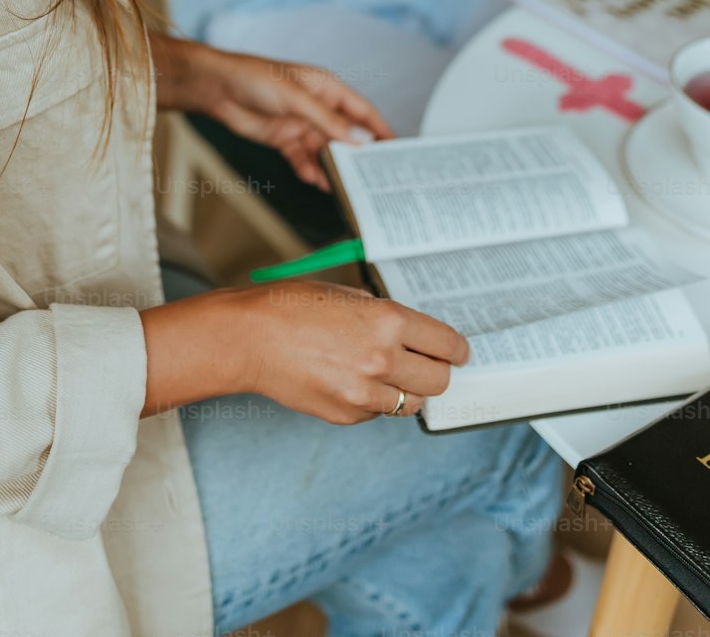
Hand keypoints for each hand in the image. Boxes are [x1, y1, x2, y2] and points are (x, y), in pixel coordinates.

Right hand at [138, 279, 469, 422]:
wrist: (250, 338)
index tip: (459, 351)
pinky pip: (378, 412)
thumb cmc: (292, 305)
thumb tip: (411, 331)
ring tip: (387, 373)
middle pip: (439, 380)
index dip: (457, 349)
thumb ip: (382, 314)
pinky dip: (376, 400)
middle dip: (438, 371)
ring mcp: (364, 393)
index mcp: (387, 321)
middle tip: (429, 363)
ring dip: (407, 388)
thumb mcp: (346, 295)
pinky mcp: (347, 415)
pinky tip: (354, 380)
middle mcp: (382, 359)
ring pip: (412, 402)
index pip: (446, 344)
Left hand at [194, 46, 394, 188]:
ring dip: (334, 167)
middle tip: (374, 176)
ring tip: (347, 187)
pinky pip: (304, 159)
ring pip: (325, 151)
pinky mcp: (284, 139)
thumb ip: (329, 121)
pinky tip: (318, 182)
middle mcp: (318, 107)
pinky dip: (311, 171)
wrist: (216, 88)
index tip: (397, 149)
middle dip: (358, 155)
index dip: (380, 130)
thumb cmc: (255, 78)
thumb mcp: (297, 98)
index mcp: (327, 88)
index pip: (362, 111)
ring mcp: (301, 124)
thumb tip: (361, 140)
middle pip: (346, 135)